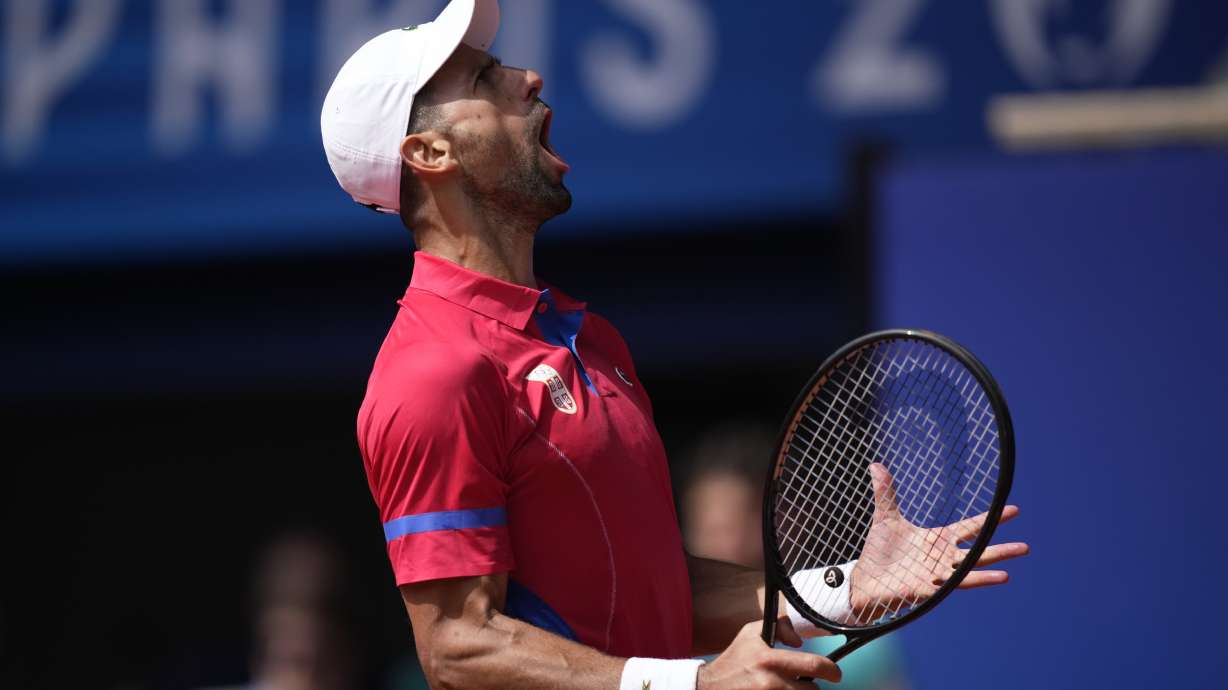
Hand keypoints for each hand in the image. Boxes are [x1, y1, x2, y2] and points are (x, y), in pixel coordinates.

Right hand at [697, 621, 840, 689]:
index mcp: (770, 660)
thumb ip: (779, 628)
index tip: (835, 673)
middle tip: (807, 682)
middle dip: (813, 686)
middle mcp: (771, 683)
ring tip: (787, 688)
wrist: (710, 687)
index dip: (832, 670)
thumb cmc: (734, 660)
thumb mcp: (751, 633)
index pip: (814, 665)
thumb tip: (799, 640)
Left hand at [848, 463, 1028, 621]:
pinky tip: (999, 578)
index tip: (1014, 509)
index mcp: (938, 540)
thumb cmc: (880, 552)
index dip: (990, 519)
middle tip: (1027, 546)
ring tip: (1017, 561)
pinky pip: (957, 583)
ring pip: (972, 568)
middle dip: (1001, 548)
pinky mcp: (930, 588)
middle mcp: (943, 557)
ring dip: (994, 565)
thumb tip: (876, 465)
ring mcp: (939, 573)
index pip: (970, 527)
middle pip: (978, 550)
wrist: (866, 580)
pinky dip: (978, 579)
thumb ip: (886, 493)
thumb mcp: (886, 518)